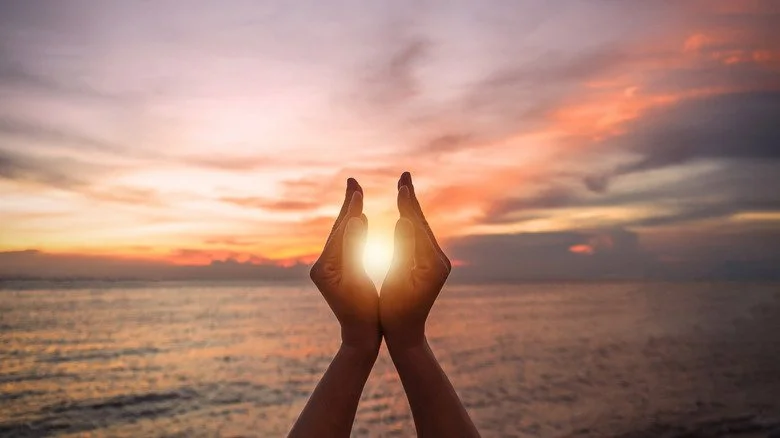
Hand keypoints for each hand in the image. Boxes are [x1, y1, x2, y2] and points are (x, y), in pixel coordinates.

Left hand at [310, 178, 379, 351]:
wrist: (360, 338)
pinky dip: (354, 230)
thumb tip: (354, 220)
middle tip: (352, 181)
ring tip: (356, 196)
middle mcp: (322, 265)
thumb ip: (354, 249)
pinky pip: (347, 244)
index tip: (357, 187)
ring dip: (350, 215)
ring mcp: (329, 269)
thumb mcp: (357, 280)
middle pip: (337, 229)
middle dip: (347, 205)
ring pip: (341, 235)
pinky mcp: (337, 272)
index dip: (349, 209)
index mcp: (324, 267)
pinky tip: (360, 221)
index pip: (339, 231)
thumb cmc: (362, 313)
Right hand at [380, 172, 451, 350]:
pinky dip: (411, 223)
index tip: (401, 183)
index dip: (409, 204)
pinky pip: (418, 238)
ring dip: (411, 209)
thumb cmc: (397, 313)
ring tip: (404, 189)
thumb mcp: (398, 281)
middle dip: (411, 199)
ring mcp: (435, 263)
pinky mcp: (429, 266)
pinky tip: (404, 215)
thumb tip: (404, 221)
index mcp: (432, 263)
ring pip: (421, 229)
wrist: (407, 335)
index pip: (419, 226)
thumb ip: (402, 250)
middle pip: (422, 224)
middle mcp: (439, 260)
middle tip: (404, 175)